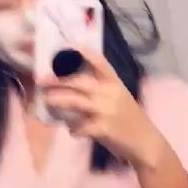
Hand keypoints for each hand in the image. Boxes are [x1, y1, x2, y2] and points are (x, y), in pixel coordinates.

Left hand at [41, 48, 163, 167]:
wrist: (145, 143)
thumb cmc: (129, 119)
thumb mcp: (119, 97)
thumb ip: (100, 89)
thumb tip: (72, 82)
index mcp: (114, 83)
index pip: (99, 61)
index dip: (82, 52)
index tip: (66, 44)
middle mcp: (110, 93)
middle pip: (79, 81)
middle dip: (58, 80)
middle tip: (42, 80)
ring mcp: (106, 111)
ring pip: (76, 101)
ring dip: (59, 100)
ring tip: (47, 101)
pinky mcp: (103, 129)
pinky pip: (80, 126)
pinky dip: (73, 129)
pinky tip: (72, 131)